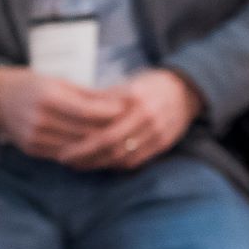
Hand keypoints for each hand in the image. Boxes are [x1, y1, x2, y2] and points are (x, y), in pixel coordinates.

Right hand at [0, 67, 128, 159]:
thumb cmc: (32, 84)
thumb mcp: (58, 80)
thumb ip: (87, 93)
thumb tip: (119, 100)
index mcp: (47, 97)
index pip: (86, 110)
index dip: (109, 112)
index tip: (127, 110)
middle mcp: (39, 119)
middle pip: (83, 130)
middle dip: (109, 130)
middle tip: (130, 127)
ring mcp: (34, 136)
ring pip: (76, 146)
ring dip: (99, 145)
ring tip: (119, 140)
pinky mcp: (32, 149)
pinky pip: (63, 154)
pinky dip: (83, 153)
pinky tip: (98, 150)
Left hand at [55, 70, 201, 170]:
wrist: (186, 90)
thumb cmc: (148, 85)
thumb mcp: (126, 84)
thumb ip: (104, 99)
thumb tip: (74, 113)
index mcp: (136, 99)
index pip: (105, 126)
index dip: (83, 140)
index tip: (63, 145)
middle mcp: (149, 116)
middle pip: (111, 144)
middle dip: (85, 154)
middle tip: (65, 158)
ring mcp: (158, 131)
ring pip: (123, 156)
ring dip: (98, 163)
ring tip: (78, 163)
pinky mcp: (163, 143)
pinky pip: (135, 161)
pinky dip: (115, 165)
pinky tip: (100, 163)